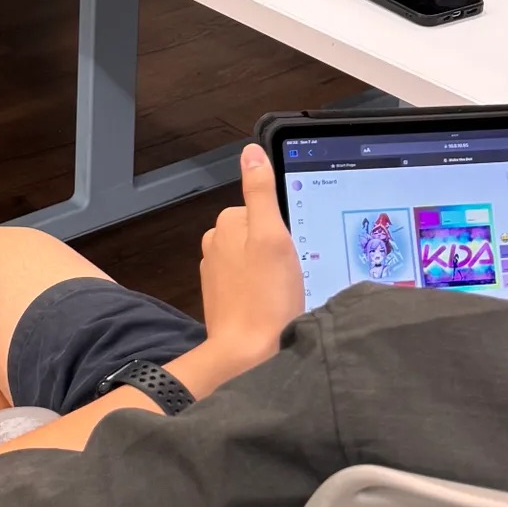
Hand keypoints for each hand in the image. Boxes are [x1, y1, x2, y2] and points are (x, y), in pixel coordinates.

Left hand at [198, 143, 303, 375]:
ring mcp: (216, 273)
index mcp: (225, 225)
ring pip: (255, 258)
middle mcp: (215, 245)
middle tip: (290, 273)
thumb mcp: (272, 236)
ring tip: (283, 291)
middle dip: (277, 249)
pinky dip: (263, 289)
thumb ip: (261, 192)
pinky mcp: (223, 298)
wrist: (247, 354)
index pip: (262, 210)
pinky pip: (250, 282)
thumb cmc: (265, 295)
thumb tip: (250, 152)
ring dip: (271, 270)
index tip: (292, 250)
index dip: (284, 228)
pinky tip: (274, 304)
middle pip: (259, 233)